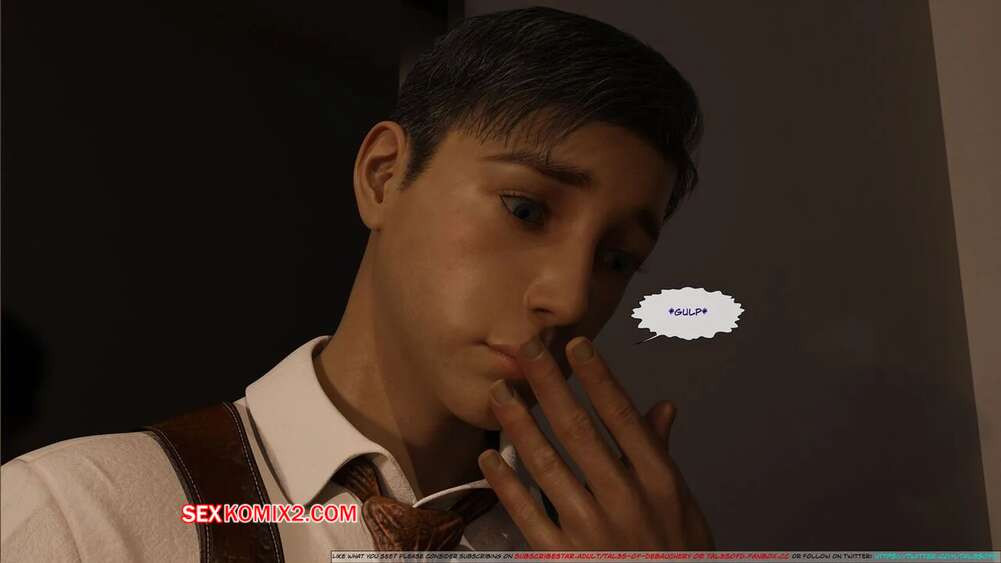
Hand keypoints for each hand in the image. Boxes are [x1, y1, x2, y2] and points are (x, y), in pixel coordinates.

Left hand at [478, 336, 713, 549]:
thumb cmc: (674, 550)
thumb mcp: (681, 503)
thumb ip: (662, 453)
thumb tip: (662, 406)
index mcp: (658, 481)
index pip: (622, 418)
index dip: (597, 379)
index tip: (576, 346)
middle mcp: (625, 499)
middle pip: (579, 431)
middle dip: (550, 386)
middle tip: (526, 349)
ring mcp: (592, 529)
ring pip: (547, 465)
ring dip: (519, 424)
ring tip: (501, 393)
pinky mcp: (564, 556)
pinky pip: (528, 513)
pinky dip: (506, 483)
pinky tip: (487, 457)